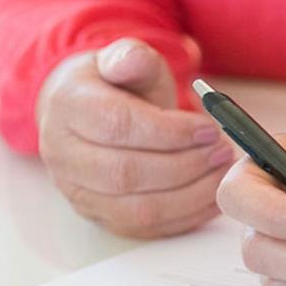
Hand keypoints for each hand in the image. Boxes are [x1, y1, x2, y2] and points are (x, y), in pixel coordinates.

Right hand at [37, 37, 231, 237]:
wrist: (87, 112)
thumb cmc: (115, 86)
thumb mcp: (125, 60)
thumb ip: (132, 57)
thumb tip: (132, 59)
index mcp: (68, 107)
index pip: (118, 126)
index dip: (170, 132)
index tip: (209, 129)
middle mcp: (63, 154)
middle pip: (126, 173)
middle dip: (185, 165)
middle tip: (222, 151)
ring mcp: (78, 191)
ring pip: (138, 209)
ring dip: (190, 195)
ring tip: (221, 172)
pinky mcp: (99, 216)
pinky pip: (145, 228)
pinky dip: (185, 217)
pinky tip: (210, 198)